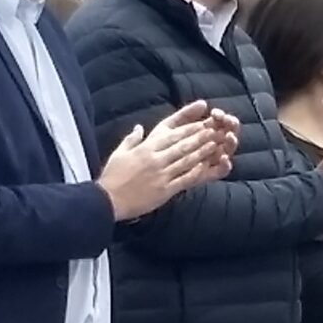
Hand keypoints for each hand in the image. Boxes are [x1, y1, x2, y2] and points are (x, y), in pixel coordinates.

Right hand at [98, 108, 231, 221]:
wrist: (107, 200)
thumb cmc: (112, 177)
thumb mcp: (119, 153)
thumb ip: (131, 139)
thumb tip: (139, 128)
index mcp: (145, 149)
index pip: (172, 135)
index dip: (189, 127)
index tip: (201, 122)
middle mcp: (155, 159)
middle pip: (182, 145)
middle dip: (200, 136)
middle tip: (215, 130)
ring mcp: (161, 175)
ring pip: (186, 160)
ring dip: (202, 152)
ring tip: (215, 145)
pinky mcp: (164, 190)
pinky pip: (183, 179)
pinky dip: (195, 172)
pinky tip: (205, 166)